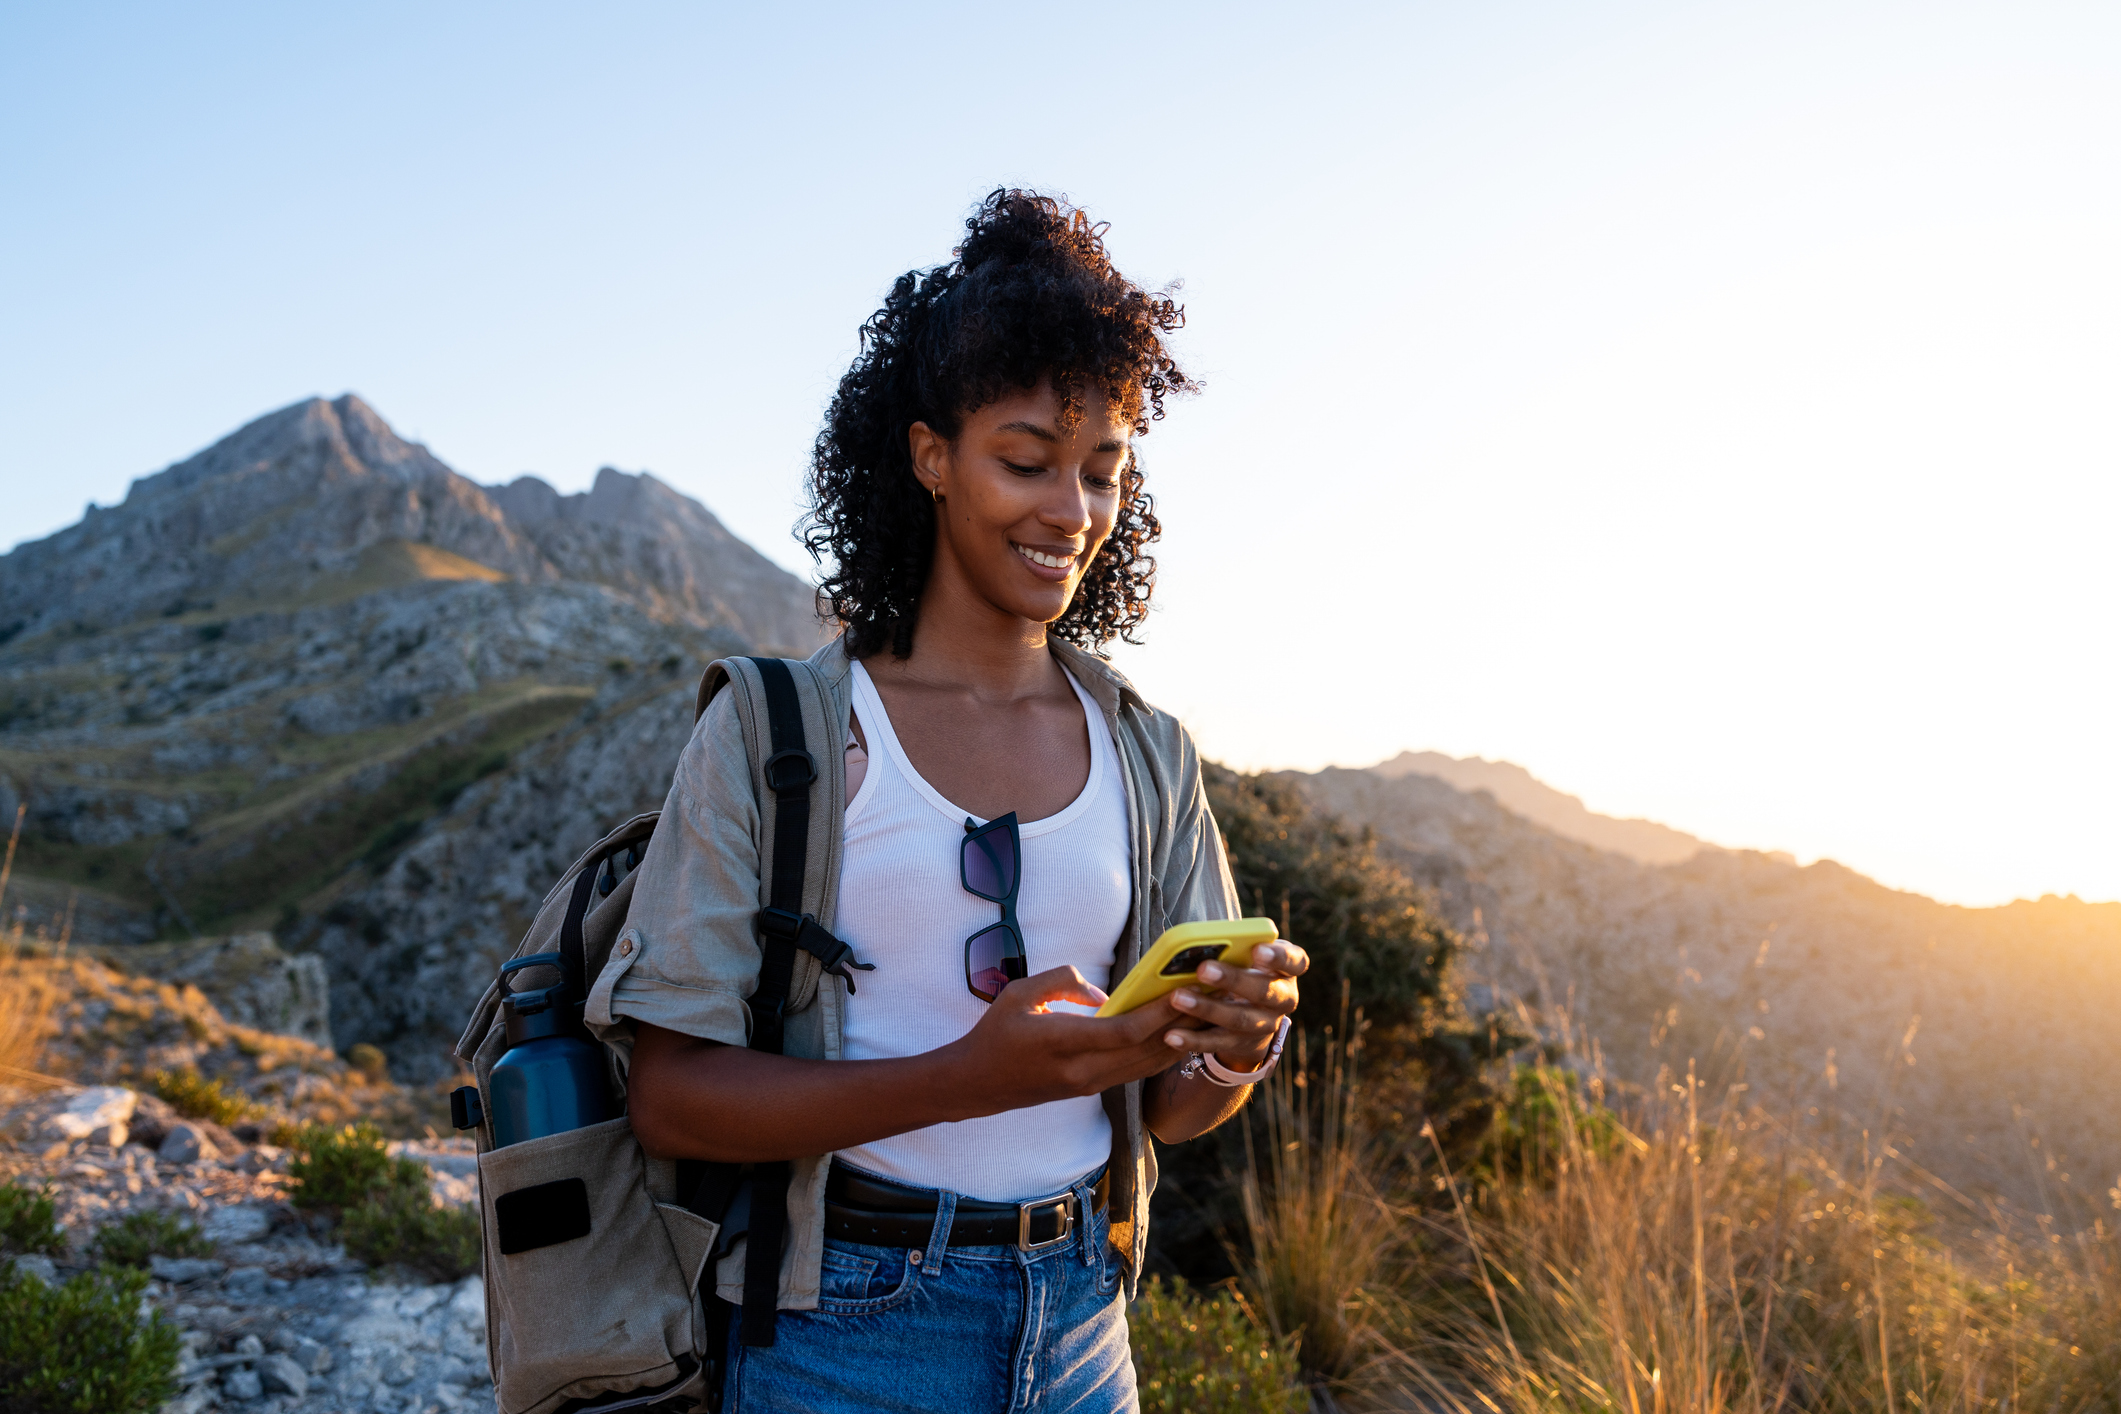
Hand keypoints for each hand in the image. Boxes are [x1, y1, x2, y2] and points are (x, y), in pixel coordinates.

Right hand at [940, 965, 1187, 1117]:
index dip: (1156, 1015)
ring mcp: (1088, 1084)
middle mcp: (1081, 1071)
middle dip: (1179, 1025)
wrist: (977, 1084)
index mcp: (1061, 1043)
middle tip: (1207, 999)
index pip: (1122, 1033)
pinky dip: (1160, 1054)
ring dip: (1177, 1041)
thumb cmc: (996, 1033)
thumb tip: (1106, 995)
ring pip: (1145, 1066)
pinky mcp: (1091, 1089)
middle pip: (1143, 1051)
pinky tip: (1179, 1035)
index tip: (1180, 992)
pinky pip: (1135, 1072)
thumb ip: (1064, 982)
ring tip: (1203, 1015)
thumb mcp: (1019, 993)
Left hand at [1164, 940, 1307, 1071]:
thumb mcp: (1250, 955)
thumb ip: (1237, 948)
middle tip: (1203, 968)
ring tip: (1177, 998)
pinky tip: (1171, 1035)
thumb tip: (1198, 943)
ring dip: (1206, 1009)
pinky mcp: (1244, 1045)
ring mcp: (1266, 1025)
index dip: (1278, 957)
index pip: (1294, 961)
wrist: (1254, 1014)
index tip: (1258, 949)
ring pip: (1238, 1019)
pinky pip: (1217, 1043)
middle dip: (1232, 980)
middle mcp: (1284, 999)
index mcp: (1288, 970)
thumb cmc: (1247, 969)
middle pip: (1263, 991)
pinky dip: (1193, 1040)